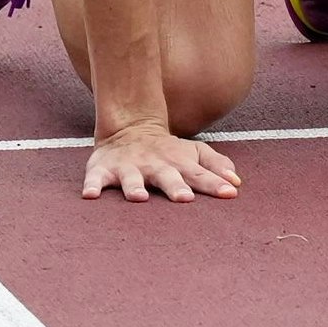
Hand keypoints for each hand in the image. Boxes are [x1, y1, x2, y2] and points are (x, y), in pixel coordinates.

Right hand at [82, 121, 240, 202]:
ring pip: (131, 178)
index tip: (229, 194)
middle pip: (166, 176)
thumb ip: (215, 166)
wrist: (129, 127)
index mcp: (178, 163)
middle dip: (175, 187)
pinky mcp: (104, 169)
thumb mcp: (194, 153)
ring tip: (139, 197)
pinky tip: (91, 196)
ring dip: (134, 187)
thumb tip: (237, 183)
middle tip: (184, 199)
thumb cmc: (169, 151)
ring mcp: (128, 167)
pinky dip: (93, 185)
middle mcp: (154, 165)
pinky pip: (96, 178)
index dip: (214, 184)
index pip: (199, 175)